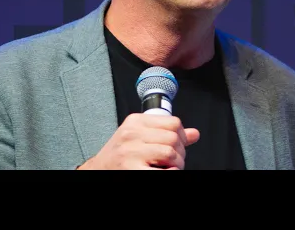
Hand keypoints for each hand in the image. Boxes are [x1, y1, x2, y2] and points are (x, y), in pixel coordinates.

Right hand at [77, 113, 199, 169]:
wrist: (100, 169)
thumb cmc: (119, 155)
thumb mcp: (138, 136)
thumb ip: (164, 132)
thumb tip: (194, 134)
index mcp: (134, 122)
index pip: (173, 122)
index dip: (181, 136)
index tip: (177, 145)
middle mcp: (131, 134)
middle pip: (174, 138)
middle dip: (179, 152)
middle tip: (171, 160)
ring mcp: (131, 152)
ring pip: (171, 153)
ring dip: (176, 165)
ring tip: (166, 168)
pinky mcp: (133, 169)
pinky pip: (166, 171)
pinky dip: (171, 172)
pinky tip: (163, 172)